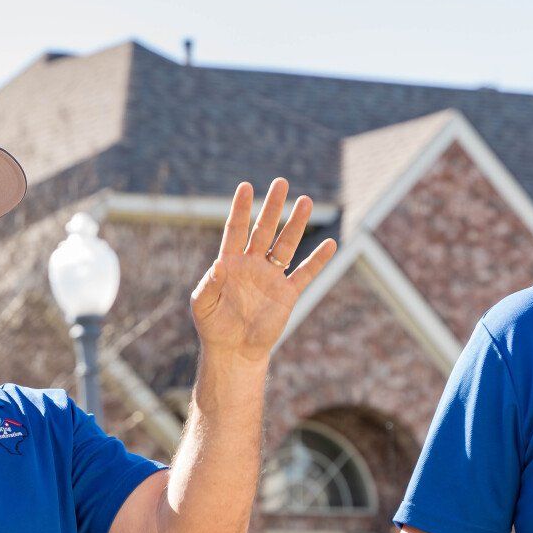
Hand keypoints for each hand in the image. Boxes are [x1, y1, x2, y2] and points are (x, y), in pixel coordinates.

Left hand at [188, 179, 337, 361]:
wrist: (234, 350)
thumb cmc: (213, 325)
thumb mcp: (202, 305)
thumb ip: (208, 285)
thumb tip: (217, 266)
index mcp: (230, 262)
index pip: (236, 229)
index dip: (241, 209)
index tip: (246, 186)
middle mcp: (252, 264)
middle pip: (264, 230)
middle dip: (273, 207)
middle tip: (281, 182)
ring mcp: (271, 277)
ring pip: (286, 245)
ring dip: (295, 224)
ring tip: (305, 201)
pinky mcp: (286, 294)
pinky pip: (304, 273)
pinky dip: (317, 260)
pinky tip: (330, 244)